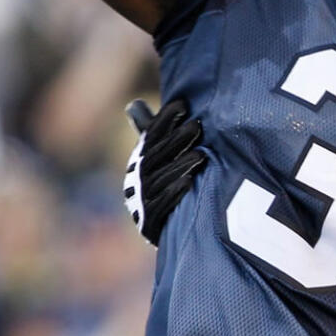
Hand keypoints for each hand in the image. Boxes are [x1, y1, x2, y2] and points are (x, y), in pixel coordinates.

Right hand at [123, 97, 205, 245]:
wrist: (160, 230)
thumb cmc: (162, 185)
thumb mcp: (156, 159)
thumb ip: (151, 133)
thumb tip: (133, 105)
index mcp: (139, 162)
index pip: (151, 136)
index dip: (165, 120)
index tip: (182, 104)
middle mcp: (137, 180)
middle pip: (157, 156)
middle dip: (177, 140)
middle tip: (197, 126)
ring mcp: (142, 201)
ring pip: (161, 180)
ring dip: (180, 166)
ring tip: (201, 155)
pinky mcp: (150, 223)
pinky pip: (162, 206)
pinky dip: (175, 193)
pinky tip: (189, 183)